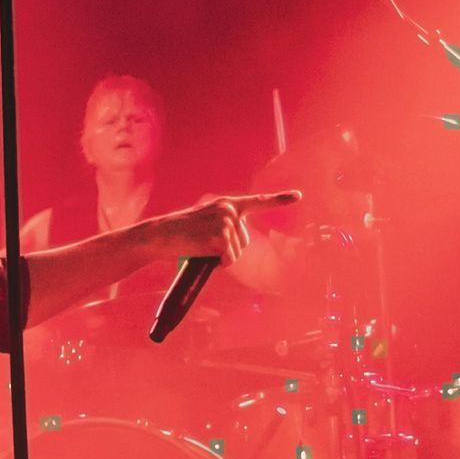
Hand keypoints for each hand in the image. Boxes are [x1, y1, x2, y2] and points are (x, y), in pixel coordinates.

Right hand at [156, 191, 300, 262]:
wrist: (160, 235)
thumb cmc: (180, 234)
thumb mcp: (205, 222)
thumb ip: (224, 225)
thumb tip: (234, 246)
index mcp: (227, 203)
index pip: (258, 201)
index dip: (279, 200)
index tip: (298, 196)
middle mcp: (229, 209)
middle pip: (244, 241)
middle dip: (228, 250)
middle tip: (204, 245)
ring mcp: (225, 222)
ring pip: (236, 252)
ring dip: (221, 257)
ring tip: (200, 248)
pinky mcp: (220, 236)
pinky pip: (229, 258)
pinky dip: (219, 262)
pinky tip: (204, 255)